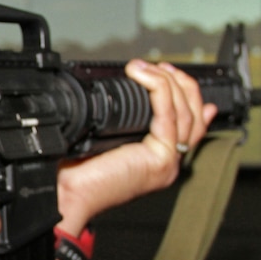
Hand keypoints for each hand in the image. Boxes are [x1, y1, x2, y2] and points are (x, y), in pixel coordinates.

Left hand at [56, 59, 217, 233]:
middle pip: (193, 115)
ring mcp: (167, 162)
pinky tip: (143, 76)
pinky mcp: (160, 159)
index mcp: (157, 158)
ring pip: (184, 112)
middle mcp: (168, 162)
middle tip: (161, 67)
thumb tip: (128, 93)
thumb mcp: (104, 138)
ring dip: (167, 82)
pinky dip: (158, 89)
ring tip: (146, 68)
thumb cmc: (77, 171)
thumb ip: (122, 122)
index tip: (171, 74)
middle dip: (182, 84)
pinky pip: (168, 114)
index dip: (188, 96)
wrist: (66, 193)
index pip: (190, 125)